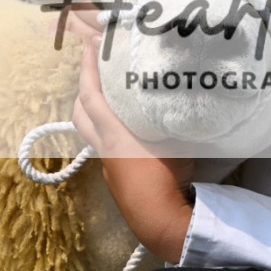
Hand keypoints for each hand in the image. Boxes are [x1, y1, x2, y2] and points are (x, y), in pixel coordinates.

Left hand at [71, 33, 194, 263]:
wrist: (161, 223)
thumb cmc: (168, 179)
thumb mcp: (177, 141)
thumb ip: (176, 117)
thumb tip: (189, 93)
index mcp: (114, 135)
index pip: (91, 96)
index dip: (88, 70)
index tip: (88, 46)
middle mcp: (104, 148)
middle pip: (81, 114)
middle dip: (84, 88)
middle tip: (97, 70)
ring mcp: (108, 165)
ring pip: (91, 132)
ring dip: (94, 111)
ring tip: (111, 96)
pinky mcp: (116, 178)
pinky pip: (104, 145)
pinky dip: (108, 129)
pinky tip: (127, 127)